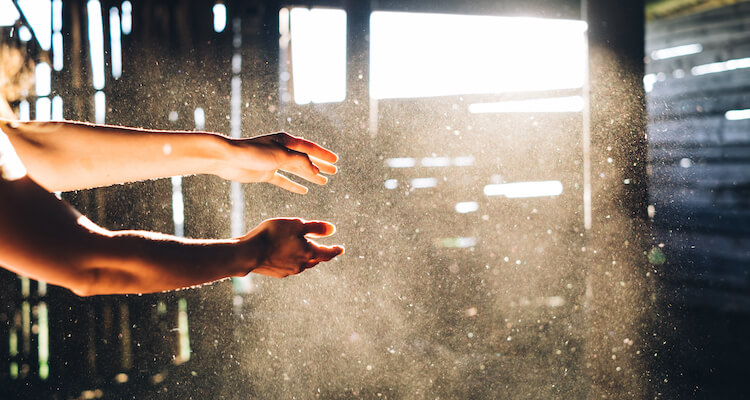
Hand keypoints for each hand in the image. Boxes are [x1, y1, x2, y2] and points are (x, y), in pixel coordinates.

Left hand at [215, 132, 337, 193]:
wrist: (227, 159)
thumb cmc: (253, 153)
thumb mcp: (281, 155)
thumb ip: (300, 162)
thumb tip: (316, 171)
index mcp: (286, 141)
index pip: (310, 148)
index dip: (323, 154)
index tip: (336, 160)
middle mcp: (281, 150)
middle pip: (305, 159)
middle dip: (320, 165)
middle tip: (334, 171)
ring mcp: (273, 162)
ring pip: (297, 170)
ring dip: (310, 176)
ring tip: (323, 182)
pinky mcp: (265, 173)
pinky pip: (284, 180)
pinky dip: (294, 185)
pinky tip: (304, 191)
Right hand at [242, 218, 343, 277]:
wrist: (248, 253)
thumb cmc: (273, 235)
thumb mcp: (296, 225)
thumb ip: (316, 228)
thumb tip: (333, 229)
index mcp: (309, 253)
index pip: (328, 253)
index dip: (335, 250)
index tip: (341, 249)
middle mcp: (302, 265)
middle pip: (316, 260)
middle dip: (321, 254)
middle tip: (325, 250)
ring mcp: (289, 271)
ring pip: (304, 264)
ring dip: (307, 258)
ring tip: (305, 251)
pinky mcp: (278, 273)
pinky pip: (291, 266)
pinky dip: (293, 260)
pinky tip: (287, 255)